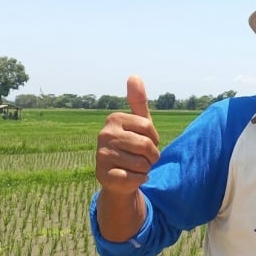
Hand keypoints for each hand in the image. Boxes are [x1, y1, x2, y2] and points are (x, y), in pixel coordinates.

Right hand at [95, 75, 159, 195]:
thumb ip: (138, 101)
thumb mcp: (139, 124)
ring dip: (145, 168)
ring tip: (134, 167)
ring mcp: (101, 155)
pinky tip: (130, 177)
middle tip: (142, 158)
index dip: (154, 139)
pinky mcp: (104, 175)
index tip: (145, 142)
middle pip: (146, 146)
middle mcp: (104, 134)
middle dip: (152, 156)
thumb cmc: (133, 147)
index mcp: (114, 119)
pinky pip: (135, 177)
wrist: (119, 177)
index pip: (149, 127)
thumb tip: (134, 75)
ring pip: (142, 163)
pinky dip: (139, 179)